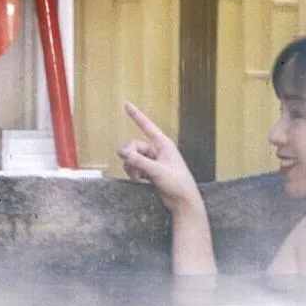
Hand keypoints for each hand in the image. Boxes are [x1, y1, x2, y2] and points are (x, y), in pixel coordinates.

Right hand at [118, 102, 201, 216]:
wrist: (183, 201)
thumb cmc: (177, 183)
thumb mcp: (157, 171)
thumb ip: (139, 161)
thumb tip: (122, 153)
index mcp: (163, 144)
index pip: (147, 126)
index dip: (136, 115)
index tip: (127, 104)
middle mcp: (158, 150)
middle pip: (135, 146)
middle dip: (130, 156)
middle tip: (128, 165)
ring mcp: (154, 160)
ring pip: (133, 157)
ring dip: (131, 166)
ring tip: (137, 177)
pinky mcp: (151, 170)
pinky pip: (135, 166)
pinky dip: (134, 172)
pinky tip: (139, 180)